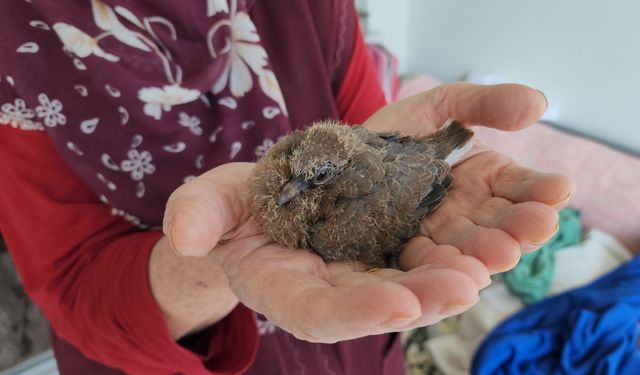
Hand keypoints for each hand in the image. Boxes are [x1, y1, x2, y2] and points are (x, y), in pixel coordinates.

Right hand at [163, 83, 574, 341]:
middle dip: (426, 293)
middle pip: (383, 299)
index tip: (396, 303)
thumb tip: (184, 235)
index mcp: (286, 286)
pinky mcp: (393, 240)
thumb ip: (197, 215)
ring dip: (463, 265)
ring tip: (504, 249)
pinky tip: (503, 224)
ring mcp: (368, 265)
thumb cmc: (230, 213)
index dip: (355, 312)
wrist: (265, 207)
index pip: (319, 312)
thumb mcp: (205, 205)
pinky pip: (433, 245)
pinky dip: (468, 237)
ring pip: (418, 275)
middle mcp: (336, 286)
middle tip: (468, 282)